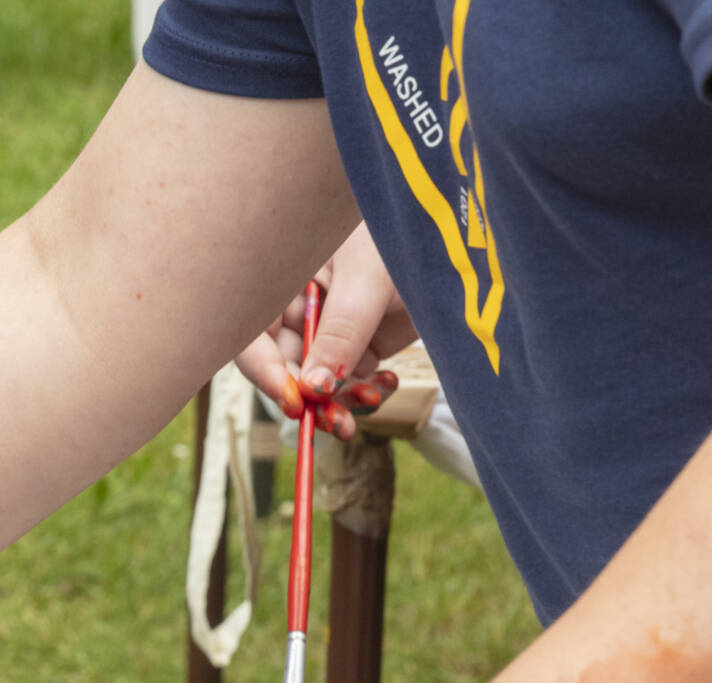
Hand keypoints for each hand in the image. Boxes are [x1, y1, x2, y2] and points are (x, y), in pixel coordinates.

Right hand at [232, 225, 415, 440]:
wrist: (457, 236)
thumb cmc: (405, 232)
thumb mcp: (368, 277)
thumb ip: (340, 330)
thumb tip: (314, 388)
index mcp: (284, 279)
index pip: (254, 334)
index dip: (265, 370)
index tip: (295, 400)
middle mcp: (300, 307)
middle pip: (285, 366)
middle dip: (310, 397)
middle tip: (336, 421)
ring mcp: (330, 327)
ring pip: (318, 382)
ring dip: (340, 401)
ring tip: (371, 399)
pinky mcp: (359, 344)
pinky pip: (351, 381)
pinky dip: (367, 391)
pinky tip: (388, 382)